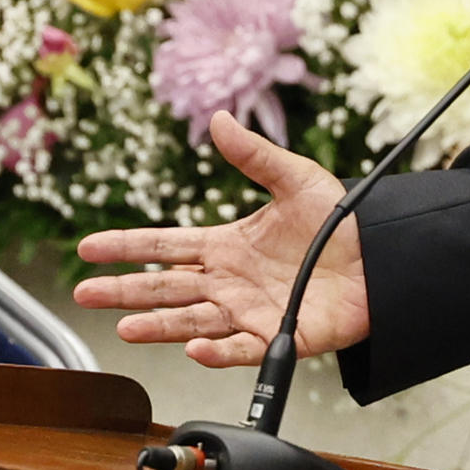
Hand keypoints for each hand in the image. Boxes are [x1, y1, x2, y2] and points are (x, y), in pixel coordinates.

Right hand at [73, 110, 370, 367]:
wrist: (384, 255)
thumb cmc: (342, 219)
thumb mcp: (296, 178)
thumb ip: (255, 155)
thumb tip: (221, 118)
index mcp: (228, 245)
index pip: (166, 246)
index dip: (128, 245)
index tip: (89, 247)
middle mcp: (230, 281)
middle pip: (166, 287)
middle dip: (124, 290)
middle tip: (86, 292)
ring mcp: (250, 310)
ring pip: (192, 320)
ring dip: (158, 325)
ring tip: (124, 325)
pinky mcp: (278, 334)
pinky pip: (240, 347)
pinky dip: (216, 351)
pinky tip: (194, 346)